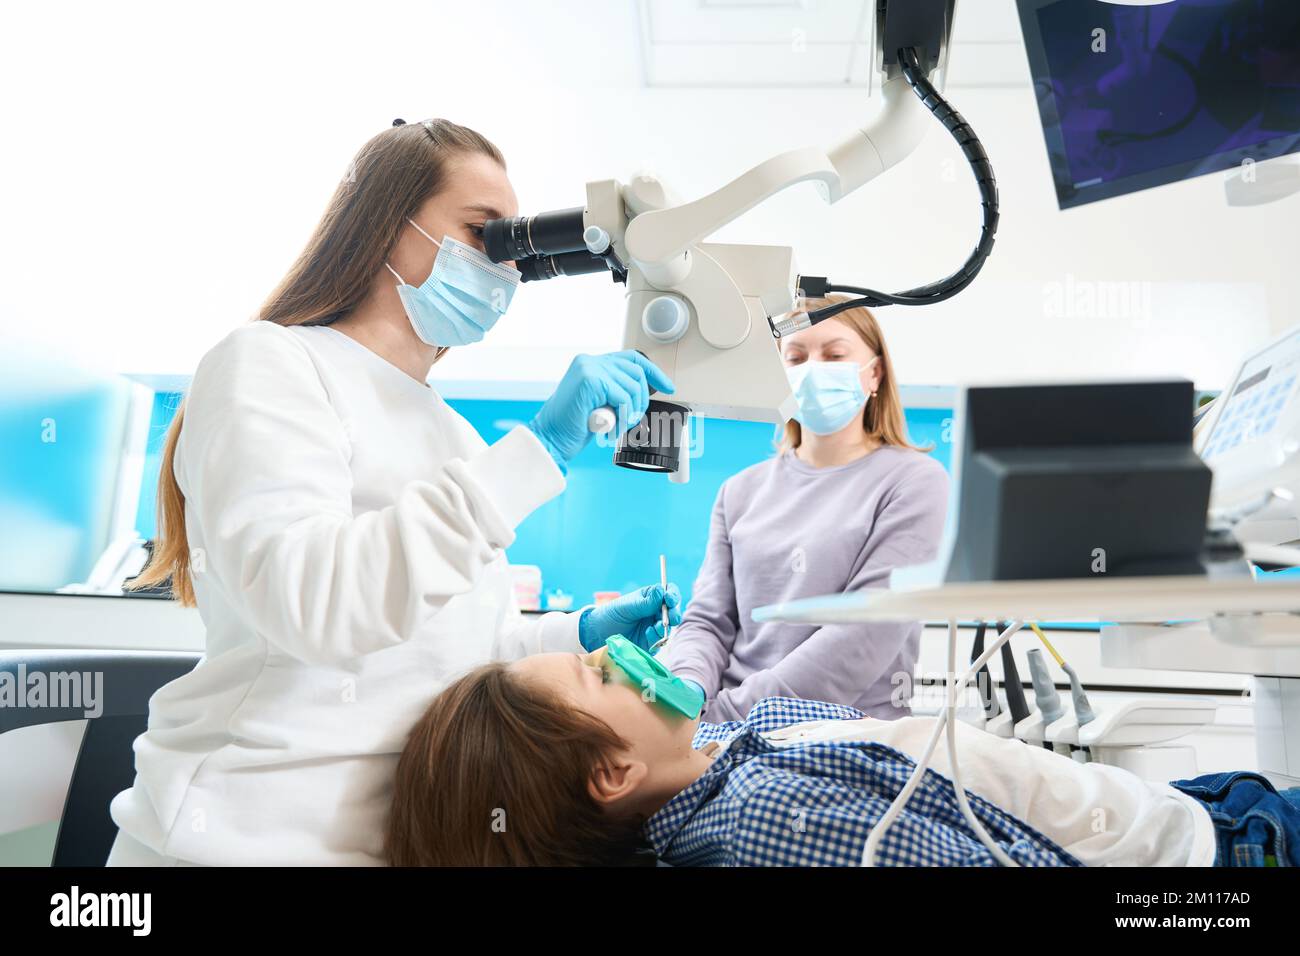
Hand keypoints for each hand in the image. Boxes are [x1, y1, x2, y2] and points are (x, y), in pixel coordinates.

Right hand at [527, 351, 673, 471]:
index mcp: (591, 363)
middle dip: (642, 400)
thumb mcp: (600, 402)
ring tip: (618, 426)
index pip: (632, 358)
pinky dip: (623, 415)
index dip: (653, 372)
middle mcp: (590, 361)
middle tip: (631, 420)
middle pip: (636, 372)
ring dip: (631, 411)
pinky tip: (611, 427)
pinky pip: (623, 397)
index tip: (668, 387)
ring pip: (632, 387)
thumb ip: (614, 389)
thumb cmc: (572, 426)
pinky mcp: (590, 380)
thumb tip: (644, 390)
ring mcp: (589, 368)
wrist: (550, 438)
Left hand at [579, 583, 682, 651]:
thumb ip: (645, 602)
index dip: (673, 595)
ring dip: (666, 626)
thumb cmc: (611, 614)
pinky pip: (660, 640)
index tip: (670, 599)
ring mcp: (654, 627)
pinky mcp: (651, 642)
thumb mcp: (627, 606)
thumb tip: (662, 590)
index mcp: (651, 598)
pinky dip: (657, 637)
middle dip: (674, 613)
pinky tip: (647, 635)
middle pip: (673, 610)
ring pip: (669, 626)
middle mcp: (655, 612)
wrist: (598, 634)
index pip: (669, 593)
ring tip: (656, 627)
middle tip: (671, 618)